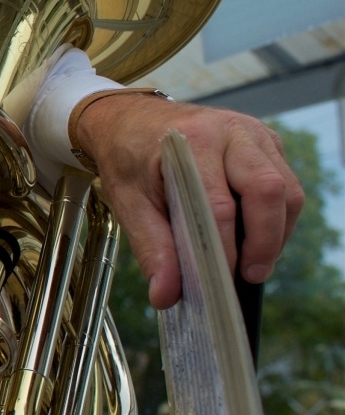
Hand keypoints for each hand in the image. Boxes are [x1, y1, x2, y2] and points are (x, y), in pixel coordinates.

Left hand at [72, 95, 303, 308]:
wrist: (129, 119)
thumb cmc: (128, 159)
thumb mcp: (127, 203)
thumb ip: (151, 248)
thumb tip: (166, 295)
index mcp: (192, 142)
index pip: (219, 205)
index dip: (225, 248)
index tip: (221, 281)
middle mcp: (232, 132)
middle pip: (268, 190)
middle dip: (265, 241)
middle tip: (250, 276)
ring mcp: (254, 135)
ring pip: (287, 189)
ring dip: (277, 232)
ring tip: (254, 264)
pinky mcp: (266, 144)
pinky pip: (286, 184)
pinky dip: (277, 217)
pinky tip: (255, 238)